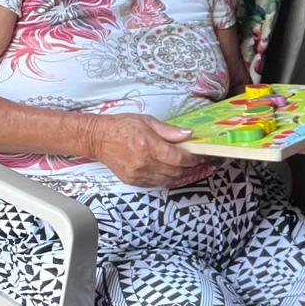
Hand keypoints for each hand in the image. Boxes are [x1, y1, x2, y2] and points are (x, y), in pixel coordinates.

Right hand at [89, 114, 212, 188]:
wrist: (98, 139)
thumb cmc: (121, 127)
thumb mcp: (147, 121)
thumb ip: (169, 130)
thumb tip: (188, 135)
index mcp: (147, 145)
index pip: (178, 158)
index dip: (194, 159)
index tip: (203, 156)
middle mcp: (143, 162)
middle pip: (176, 171)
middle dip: (194, 169)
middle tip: (206, 164)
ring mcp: (138, 174)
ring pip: (169, 180)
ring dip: (185, 176)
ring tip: (197, 171)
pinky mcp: (134, 181)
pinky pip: (158, 184)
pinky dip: (171, 180)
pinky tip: (179, 175)